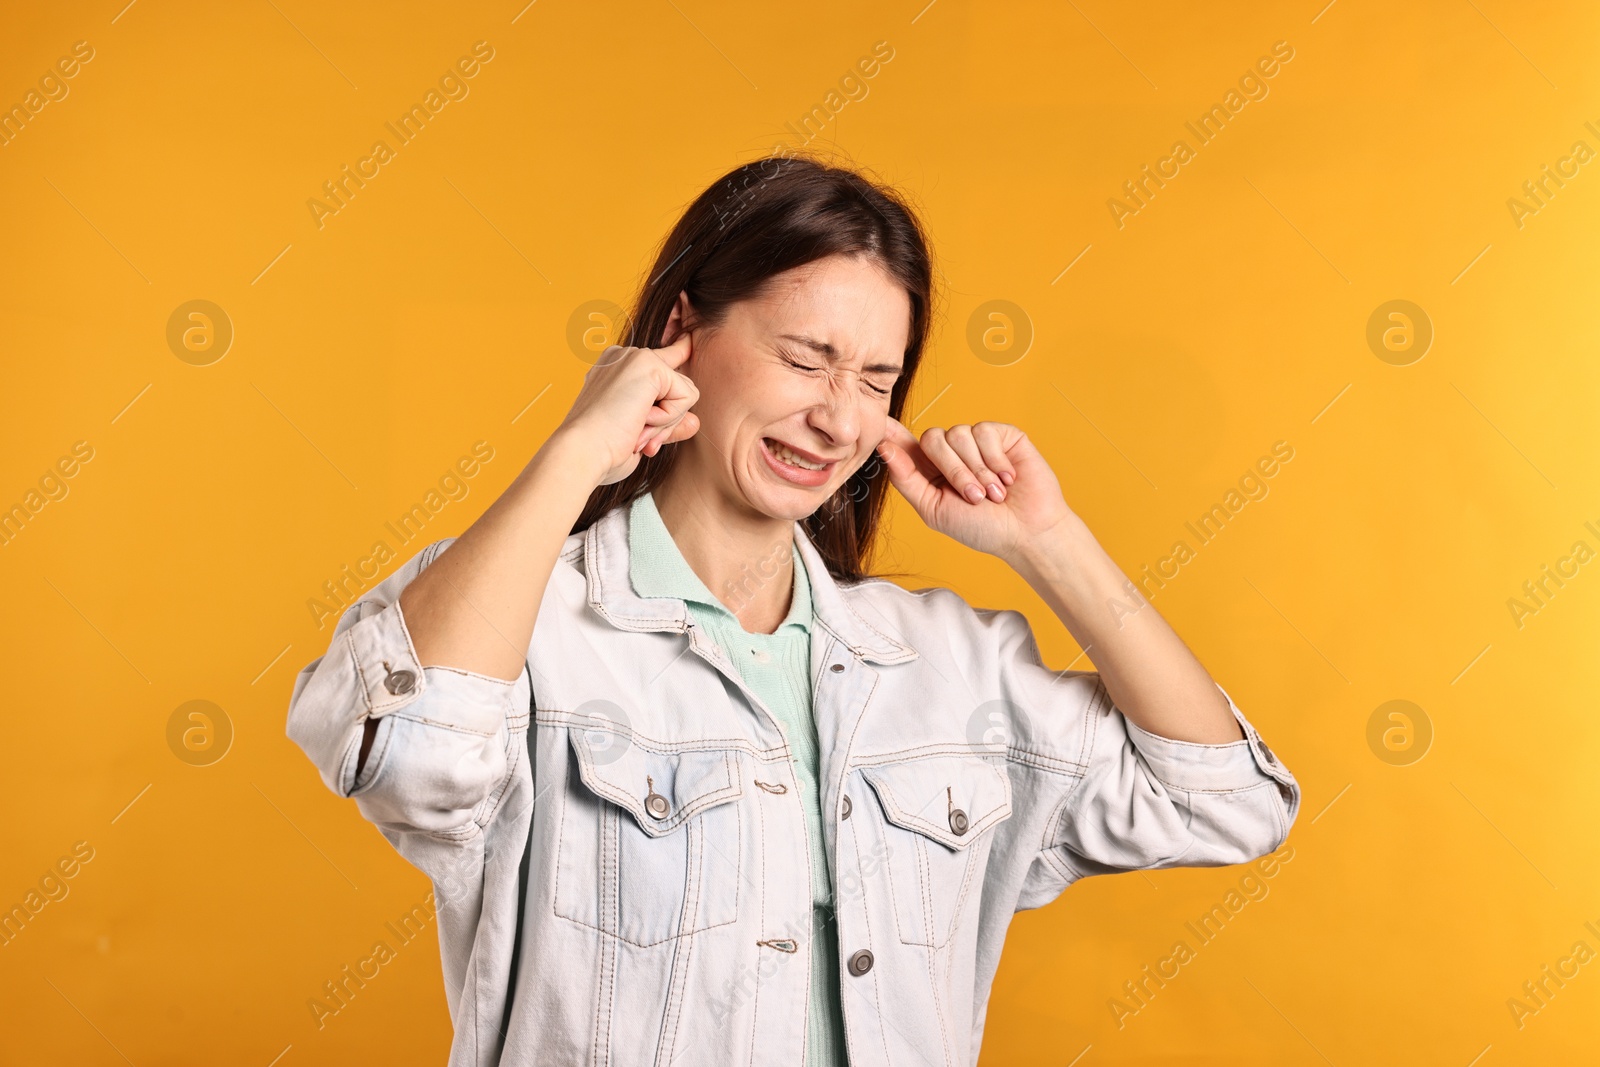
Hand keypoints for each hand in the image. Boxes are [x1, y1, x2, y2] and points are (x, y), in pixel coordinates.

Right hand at [551, 331, 700, 486]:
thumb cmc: (602, 450)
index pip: (660, 359)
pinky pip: (687, 397)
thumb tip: (695, 422)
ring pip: (685, 392)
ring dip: (666, 422)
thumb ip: (667, 424)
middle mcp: (625, 357)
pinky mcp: (650, 365)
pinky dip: (669, 418)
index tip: (687, 339)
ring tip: (633, 429)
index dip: (677, 351)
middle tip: (635, 437)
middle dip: (667, 420)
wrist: (583, 451)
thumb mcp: (641, 436)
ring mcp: (636, 357)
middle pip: (677, 386)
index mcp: (615, 369)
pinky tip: (639, 420)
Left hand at [874, 417, 1074, 563]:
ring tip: (994, 493)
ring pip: (960, 435)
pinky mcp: (1002, 435)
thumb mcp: (934, 509)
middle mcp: (952, 452)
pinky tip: (1008, 477)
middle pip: (933, 438)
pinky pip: (985, 432)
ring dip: (978, 470)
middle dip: (953, 470)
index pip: (907, 444)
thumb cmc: (982, 528)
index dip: (892, 432)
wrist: (1026, 532)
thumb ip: (906, 479)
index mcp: (931, 471)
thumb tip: (884, 448)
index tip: (879, 424)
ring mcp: (977, 442)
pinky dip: (995, 460)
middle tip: (974, 497)